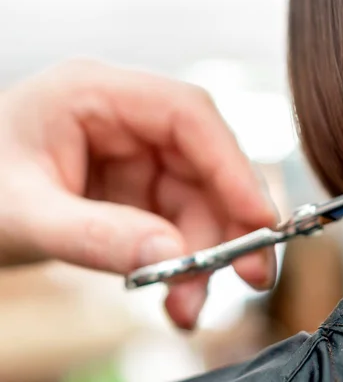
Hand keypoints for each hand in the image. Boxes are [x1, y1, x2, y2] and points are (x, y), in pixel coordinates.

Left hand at [0, 60, 276, 329]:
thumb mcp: (22, 214)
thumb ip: (95, 235)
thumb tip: (170, 253)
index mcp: (95, 94)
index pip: (187, 115)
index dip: (233, 166)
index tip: (260, 220)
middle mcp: (126, 120)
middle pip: (204, 164)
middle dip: (228, 224)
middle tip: (249, 277)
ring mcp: (134, 156)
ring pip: (198, 201)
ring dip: (205, 256)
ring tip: (188, 307)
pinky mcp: (135, 191)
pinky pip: (177, 224)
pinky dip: (184, 262)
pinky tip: (178, 298)